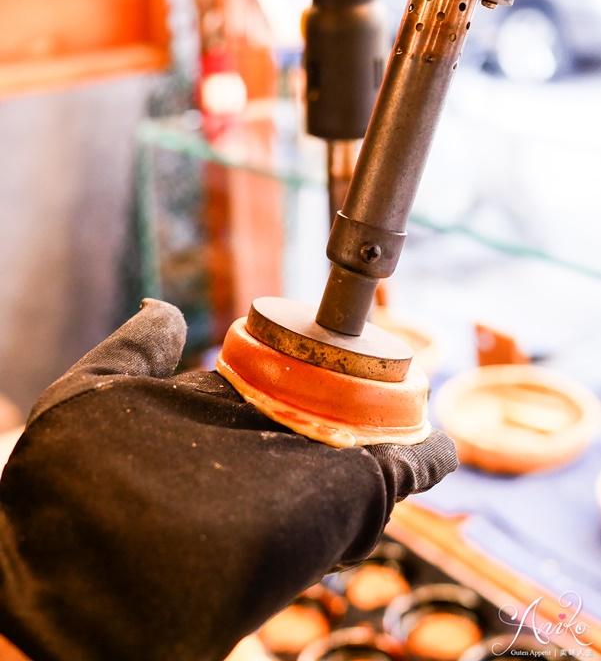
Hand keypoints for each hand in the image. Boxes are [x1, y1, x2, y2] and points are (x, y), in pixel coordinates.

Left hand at [0, 299, 456, 660]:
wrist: (88, 584)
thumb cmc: (75, 490)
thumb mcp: (96, 400)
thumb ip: (139, 352)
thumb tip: (167, 309)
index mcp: (215, 423)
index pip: (272, 393)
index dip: (302, 370)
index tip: (325, 346)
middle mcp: (263, 451)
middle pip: (323, 422)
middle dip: (355, 404)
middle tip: (389, 376)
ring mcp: (302, 480)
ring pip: (362, 451)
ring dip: (393, 429)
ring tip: (416, 401)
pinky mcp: (339, 503)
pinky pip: (397, 477)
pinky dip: (425, 460)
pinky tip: (442, 446)